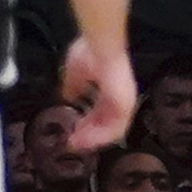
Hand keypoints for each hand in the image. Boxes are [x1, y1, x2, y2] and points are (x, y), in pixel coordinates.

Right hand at [51, 29, 135, 156]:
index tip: (74, 132)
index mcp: (111, 89)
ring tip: (77, 144)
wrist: (100, 46)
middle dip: (88, 135)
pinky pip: (115, 128)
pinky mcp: (125, 105)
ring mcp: (124, 102)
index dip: (87, 124)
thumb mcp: (75, 72)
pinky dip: (100, 136)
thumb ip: (73, 88)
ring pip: (111, 129)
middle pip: (106, 123)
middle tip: (73, 143)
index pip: (101, 112)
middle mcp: (120, 97)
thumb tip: (67, 97)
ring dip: (93, 138)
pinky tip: (87, 140)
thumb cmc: (90, 52)